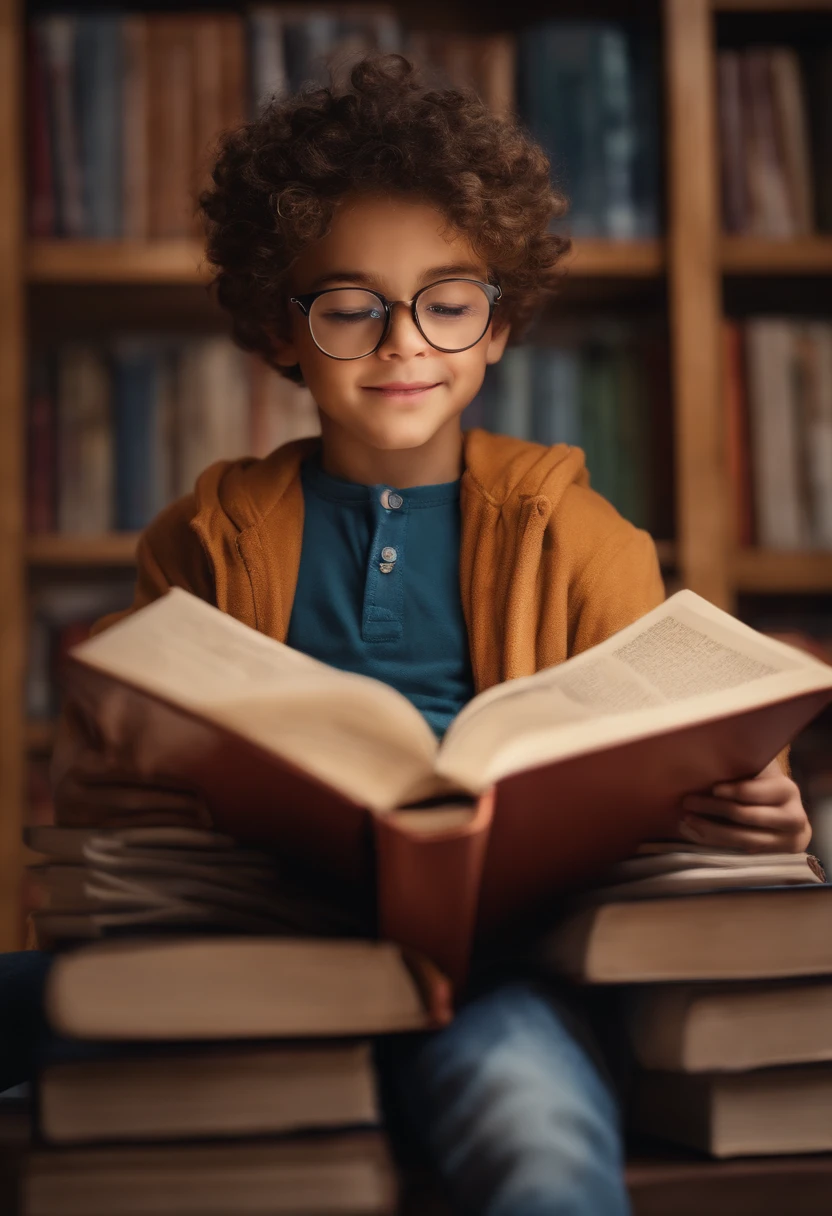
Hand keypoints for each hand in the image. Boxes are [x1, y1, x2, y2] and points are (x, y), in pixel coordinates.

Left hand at [678, 757, 810, 853]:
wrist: (786, 817)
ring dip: (711, 829)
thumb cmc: (761, 787)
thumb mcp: (758, 773)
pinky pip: (741, 851)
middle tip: (687, 801)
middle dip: (713, 808)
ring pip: (743, 838)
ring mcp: (786, 840)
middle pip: (747, 816)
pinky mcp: (773, 856)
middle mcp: (793, 817)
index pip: (755, 792)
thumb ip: (741, 767)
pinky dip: (717, 842)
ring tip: (687, 819)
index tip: (712, 788)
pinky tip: (698, 833)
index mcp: (786, 790)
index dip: (734, 790)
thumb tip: (706, 755)